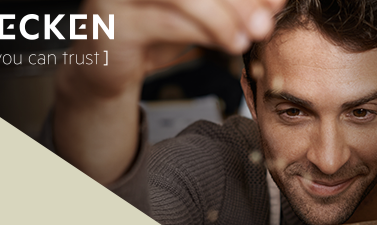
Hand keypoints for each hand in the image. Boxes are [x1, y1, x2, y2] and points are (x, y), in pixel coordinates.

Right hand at [53, 0, 285, 184]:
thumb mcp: (199, 12)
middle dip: (239, 0)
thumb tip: (274, 2)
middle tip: (266, 20)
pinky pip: (167, 22)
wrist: (102, 66)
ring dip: (224, 18)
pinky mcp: (112, 19)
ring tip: (249, 37)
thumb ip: (233, 4)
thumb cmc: (151, 30)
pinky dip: (204, 33)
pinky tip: (228, 44)